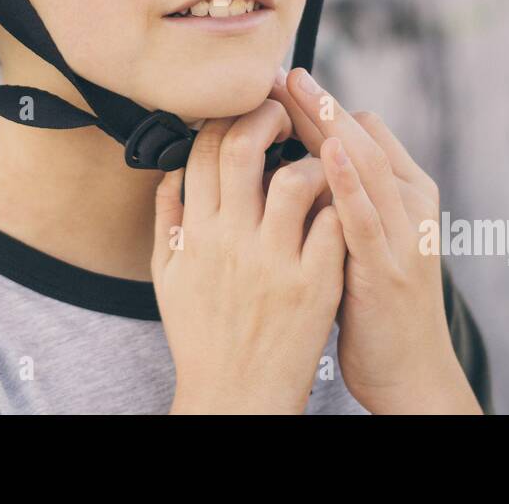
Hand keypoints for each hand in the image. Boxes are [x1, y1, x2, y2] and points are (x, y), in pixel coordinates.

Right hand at [153, 98, 345, 413]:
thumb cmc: (202, 335)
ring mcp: (274, 263)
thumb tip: (171, 172)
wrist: (235, 397)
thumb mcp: (169, 276)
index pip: (205, 149)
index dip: (229, 116)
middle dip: (268, 117)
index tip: (250, 109)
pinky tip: (340, 205)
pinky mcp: (314, 285)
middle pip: (244, 149)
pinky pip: (332, 225)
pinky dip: (339, 205)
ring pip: (296, 180)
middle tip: (287, 117)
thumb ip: (168, 219)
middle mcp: (230, 241)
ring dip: (312, 161)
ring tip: (319, 167)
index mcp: (196, 233)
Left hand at [266, 67, 481, 413]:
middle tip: (279, 69)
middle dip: (318, 101)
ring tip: (297, 87)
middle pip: (359, 136)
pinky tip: (326, 150)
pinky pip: (365, 214)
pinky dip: (346, 179)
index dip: (319, 104)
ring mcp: (404, 233)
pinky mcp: (390, 266)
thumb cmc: (375, 303)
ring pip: (365, 163)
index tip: (279, 81)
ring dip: (327, 121)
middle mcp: (411, 204)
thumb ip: (339, 197)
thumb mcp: (361, 238)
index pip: (361, 130)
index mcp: (405, 192)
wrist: (409, 371)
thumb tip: (297, 157)